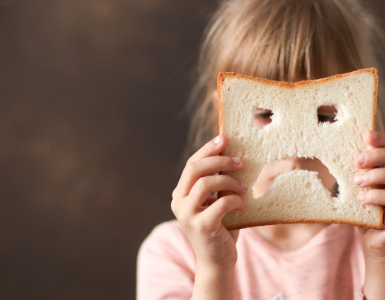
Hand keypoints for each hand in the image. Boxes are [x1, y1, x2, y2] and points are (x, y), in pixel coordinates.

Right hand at [171, 135, 246, 269]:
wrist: (218, 262)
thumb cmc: (221, 228)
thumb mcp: (217, 201)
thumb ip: (219, 182)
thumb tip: (232, 155)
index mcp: (181, 193)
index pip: (191, 164)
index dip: (207, 149)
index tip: (224, 138)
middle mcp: (178, 202)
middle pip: (194, 169)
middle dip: (219, 160)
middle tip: (240, 161)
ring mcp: (187, 214)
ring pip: (205, 183)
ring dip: (229, 180)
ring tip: (244, 186)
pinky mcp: (200, 226)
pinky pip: (221, 203)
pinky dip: (235, 200)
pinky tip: (243, 204)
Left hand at [353, 130, 384, 258]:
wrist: (374, 242)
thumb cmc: (364, 211)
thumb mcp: (356, 189)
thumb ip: (354, 173)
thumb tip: (332, 151)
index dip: (380, 140)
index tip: (366, 134)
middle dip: (377, 156)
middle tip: (357, 160)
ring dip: (375, 176)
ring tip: (357, 181)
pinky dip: (377, 196)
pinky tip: (361, 199)